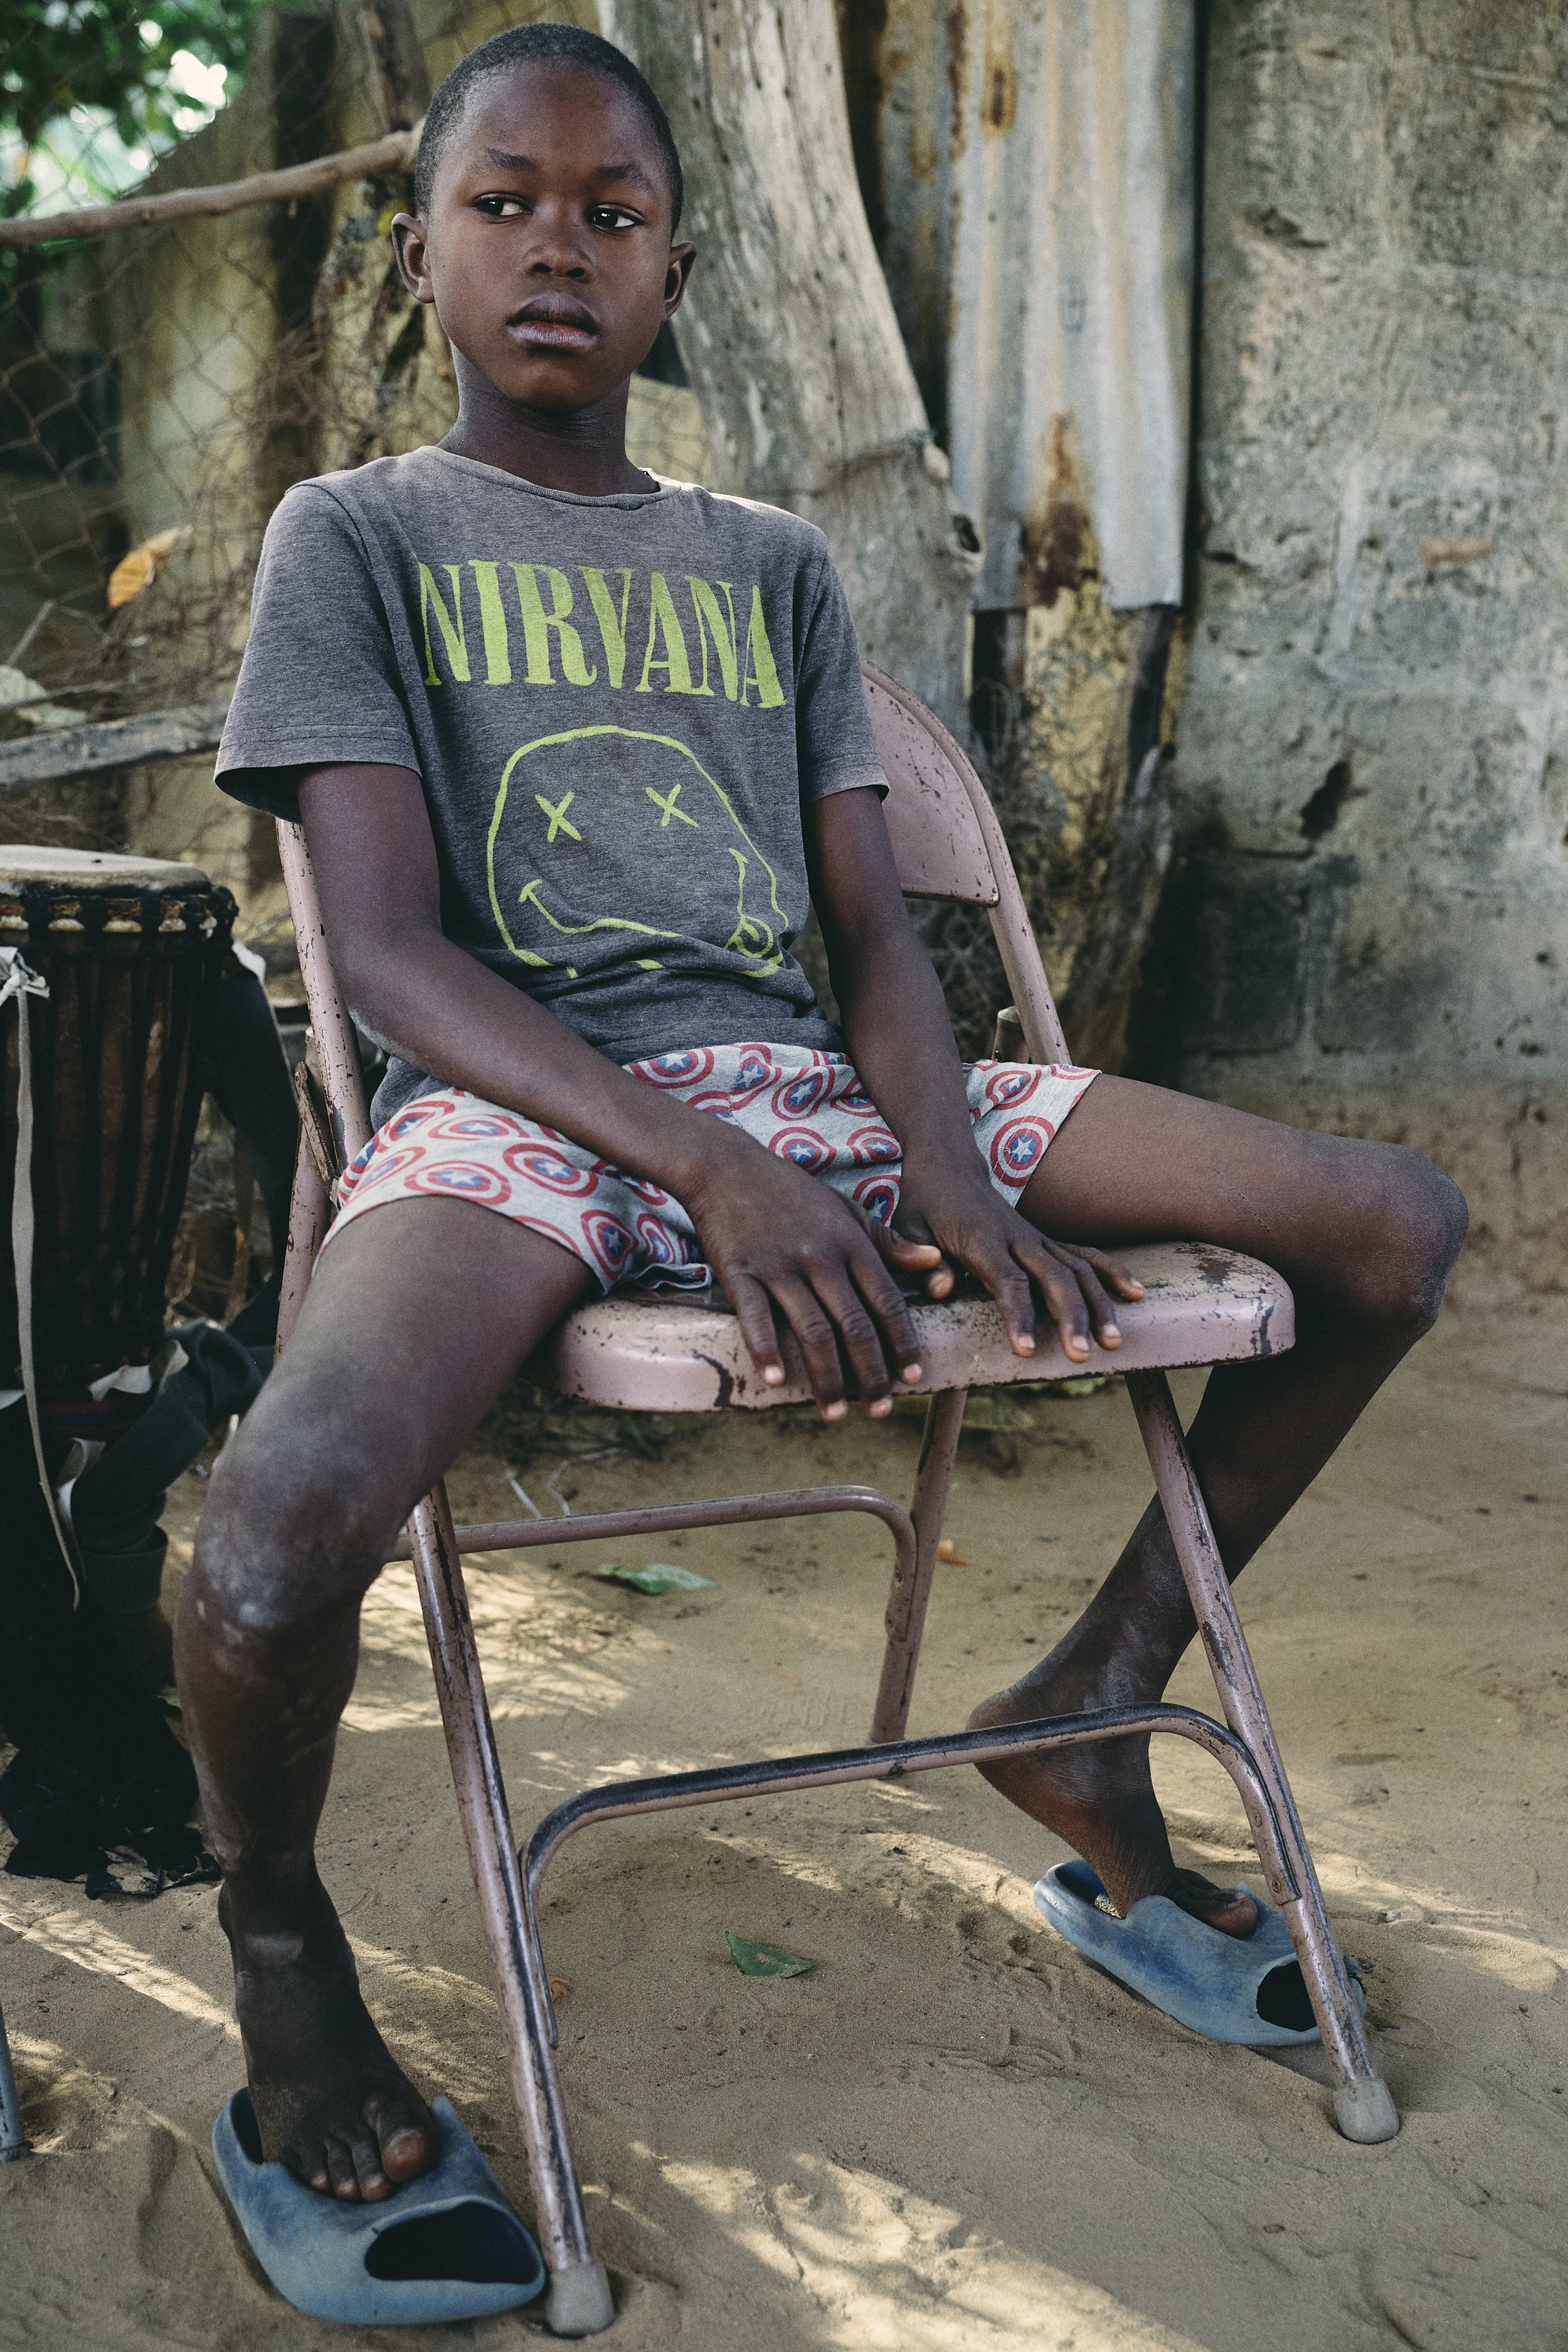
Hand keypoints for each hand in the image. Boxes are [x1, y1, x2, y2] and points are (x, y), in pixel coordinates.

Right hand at [683, 1136, 943, 1417]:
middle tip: (880, 1409)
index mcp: (852, 1243)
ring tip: (835, 1412)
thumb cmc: (792, 1192)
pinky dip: (766, 1349)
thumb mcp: (847, 1211)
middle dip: (871, 1373)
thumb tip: (934, 1261)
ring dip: (827, 1377)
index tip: (913, 1378)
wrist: (728, 1166)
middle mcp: (821, 1257)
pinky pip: (756, 1316)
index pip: (887, 1301)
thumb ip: (889, 1242)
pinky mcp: (741, 1270)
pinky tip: (774, 1380)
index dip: (902, 1342)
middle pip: (854, 1325)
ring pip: (812, 1330)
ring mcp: (780, 1265)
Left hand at [891, 1156, 1144, 1364]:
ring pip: (1077, 1269)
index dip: (1019, 1314)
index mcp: (982, 1240)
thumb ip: (920, 1258)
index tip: (1027, 1349)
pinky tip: (1134, 1294)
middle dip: (1072, 1317)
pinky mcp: (1046, 1240)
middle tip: (1082, 1354)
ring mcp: (1037, 1238)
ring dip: (1099, 1304)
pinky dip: (1111, 1273)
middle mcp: (1017, 1238)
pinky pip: (1085, 1256)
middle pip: (1054, 1278)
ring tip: (1114, 1342)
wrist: (950, 1168)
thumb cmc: (925, 1206)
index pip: (1008, 1280)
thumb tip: (940, 1289)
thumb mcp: (908, 1228)